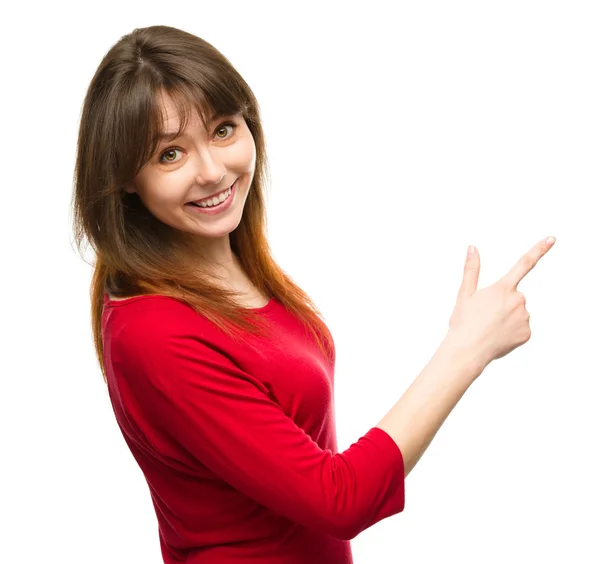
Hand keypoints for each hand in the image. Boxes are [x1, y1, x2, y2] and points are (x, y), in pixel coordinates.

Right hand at [445, 236, 555, 371]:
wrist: (467, 351)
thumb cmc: (463, 323)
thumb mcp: (464, 294)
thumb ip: (471, 269)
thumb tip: (472, 248)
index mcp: (502, 288)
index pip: (524, 264)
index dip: (539, 249)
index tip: (552, 239)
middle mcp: (518, 300)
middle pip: (515, 296)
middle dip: (503, 302)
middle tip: (485, 315)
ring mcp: (524, 317)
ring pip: (519, 312)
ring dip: (508, 317)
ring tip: (489, 328)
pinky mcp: (527, 333)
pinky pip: (521, 328)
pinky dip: (511, 331)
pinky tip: (498, 336)